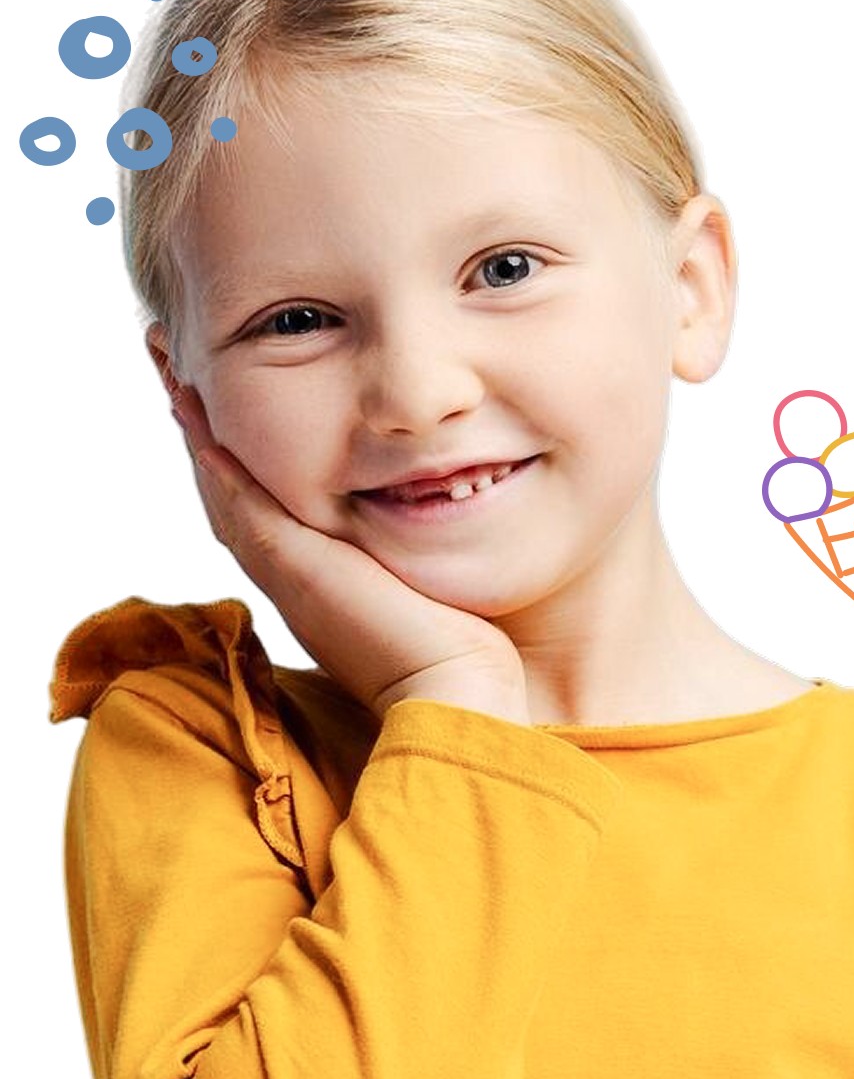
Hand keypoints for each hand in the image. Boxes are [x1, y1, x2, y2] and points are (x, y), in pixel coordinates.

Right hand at [168, 387, 529, 722]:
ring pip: (227, 503)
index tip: (217, 418)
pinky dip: (228, 479)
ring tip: (175, 390)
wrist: (450, 692)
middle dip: (202, 441)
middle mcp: (289, 580)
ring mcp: (289, 578)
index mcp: (312, 585)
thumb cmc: (452, 651)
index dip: (233, 464)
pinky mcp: (301, 575)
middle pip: (228, 499)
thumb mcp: (417, 590)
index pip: (259, 510)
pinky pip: (252, 518)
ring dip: (199, 446)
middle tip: (176, 385)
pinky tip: (209, 441)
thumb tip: (424, 533)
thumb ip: (402, 561)